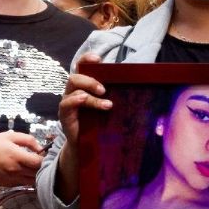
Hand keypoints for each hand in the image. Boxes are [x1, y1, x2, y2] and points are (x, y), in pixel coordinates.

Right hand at [0, 131, 42, 186]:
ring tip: (33, 165)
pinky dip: (28, 178)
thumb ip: (27, 139)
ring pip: (34, 180)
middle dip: (43, 166)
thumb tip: (40, 148)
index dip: (45, 158)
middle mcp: (17, 171)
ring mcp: (14, 180)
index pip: (39, 162)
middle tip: (41, 159)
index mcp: (17, 157)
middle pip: (38, 173)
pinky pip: (25, 183)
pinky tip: (24, 170)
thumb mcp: (8, 136)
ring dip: (37, 174)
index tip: (44, 153)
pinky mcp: (10, 185)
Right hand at [54, 54, 112, 201]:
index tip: (98, 59)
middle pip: (75, 77)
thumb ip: (117, 97)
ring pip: (73, 89)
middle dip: (90, 80)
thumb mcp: (108, 109)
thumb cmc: (100, 126)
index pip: (81, 67)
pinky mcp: (64, 117)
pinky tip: (85, 101)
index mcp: (83, 88)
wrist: (88, 150)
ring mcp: (67, 104)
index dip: (87, 59)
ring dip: (89, 92)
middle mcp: (73, 93)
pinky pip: (66, 104)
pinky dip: (76, 100)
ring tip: (106, 102)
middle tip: (105, 89)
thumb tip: (143, 87)